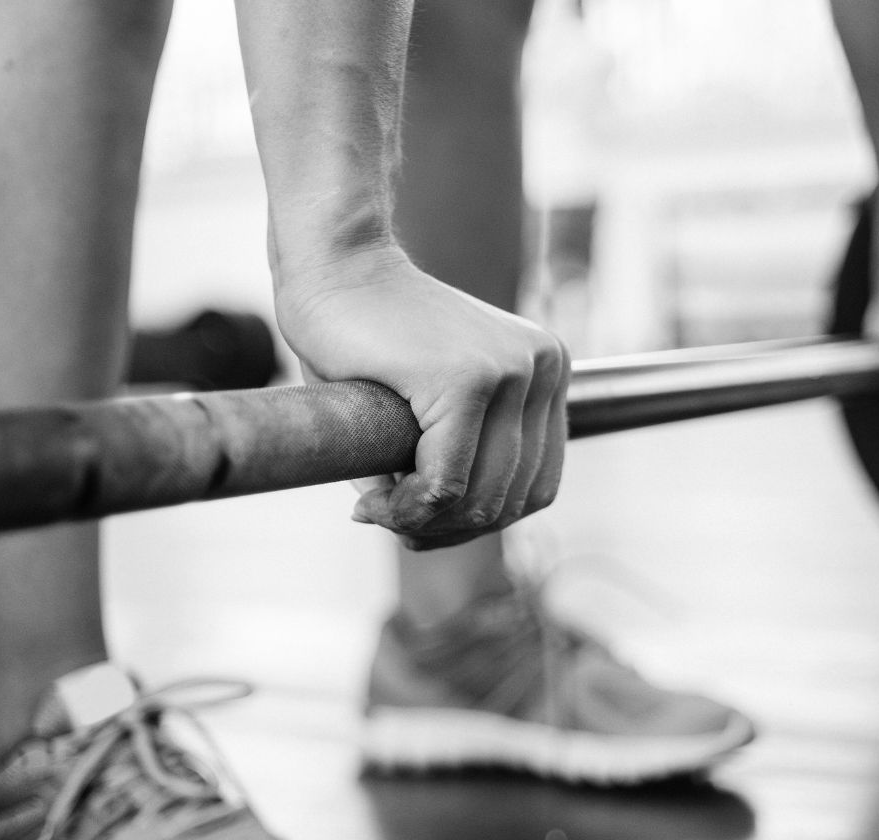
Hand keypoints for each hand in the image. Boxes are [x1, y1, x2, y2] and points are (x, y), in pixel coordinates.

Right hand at [276, 247, 568, 549]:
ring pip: (481, 498)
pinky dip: (408, 509)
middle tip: (391, 523)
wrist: (332, 265)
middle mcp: (543, 367)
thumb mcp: (427, 408)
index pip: (535, 485)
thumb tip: (437, 536)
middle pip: (512, 499)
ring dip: (425, 525)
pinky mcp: (468, 378)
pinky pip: (447, 481)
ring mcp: (511, 369)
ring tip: (378, 514)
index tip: (418, 522)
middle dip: (449, 531)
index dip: (476, 522)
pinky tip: (373, 504)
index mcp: (546, 371)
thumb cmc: (364, 336)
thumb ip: (450, 464)